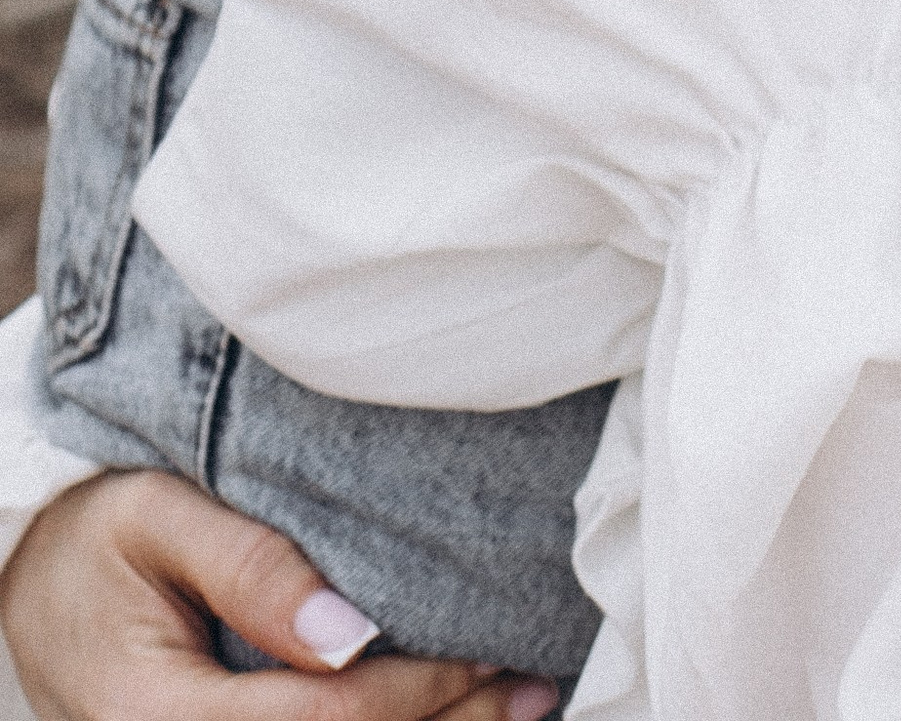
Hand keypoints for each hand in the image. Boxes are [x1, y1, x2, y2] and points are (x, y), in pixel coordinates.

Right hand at [0, 472, 549, 720]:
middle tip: (533, 693)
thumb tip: (354, 632)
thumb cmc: (94, 535)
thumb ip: (251, 568)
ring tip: (517, 710)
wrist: (27, 582)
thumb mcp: (157, 518)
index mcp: (157, 713)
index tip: (487, 658)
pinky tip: (443, 718)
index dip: (411, 696)